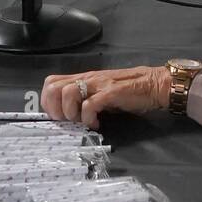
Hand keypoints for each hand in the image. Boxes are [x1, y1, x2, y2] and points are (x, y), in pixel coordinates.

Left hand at [41, 66, 169, 128]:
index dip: (47, 102)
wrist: (153, 85)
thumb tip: (68, 115)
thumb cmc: (128, 90)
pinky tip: (96, 123)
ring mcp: (98, 84)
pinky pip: (90, 104)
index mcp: (82, 78)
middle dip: (55, 109)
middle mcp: (87, 79)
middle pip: (53, 87)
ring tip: (82, 121)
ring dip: (71, 113)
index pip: (51, 83)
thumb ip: (85, 99)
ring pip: (68, 93)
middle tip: (68, 121)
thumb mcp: (100, 92)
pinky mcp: (110, 93)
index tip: (58, 117)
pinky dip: (88, 118)